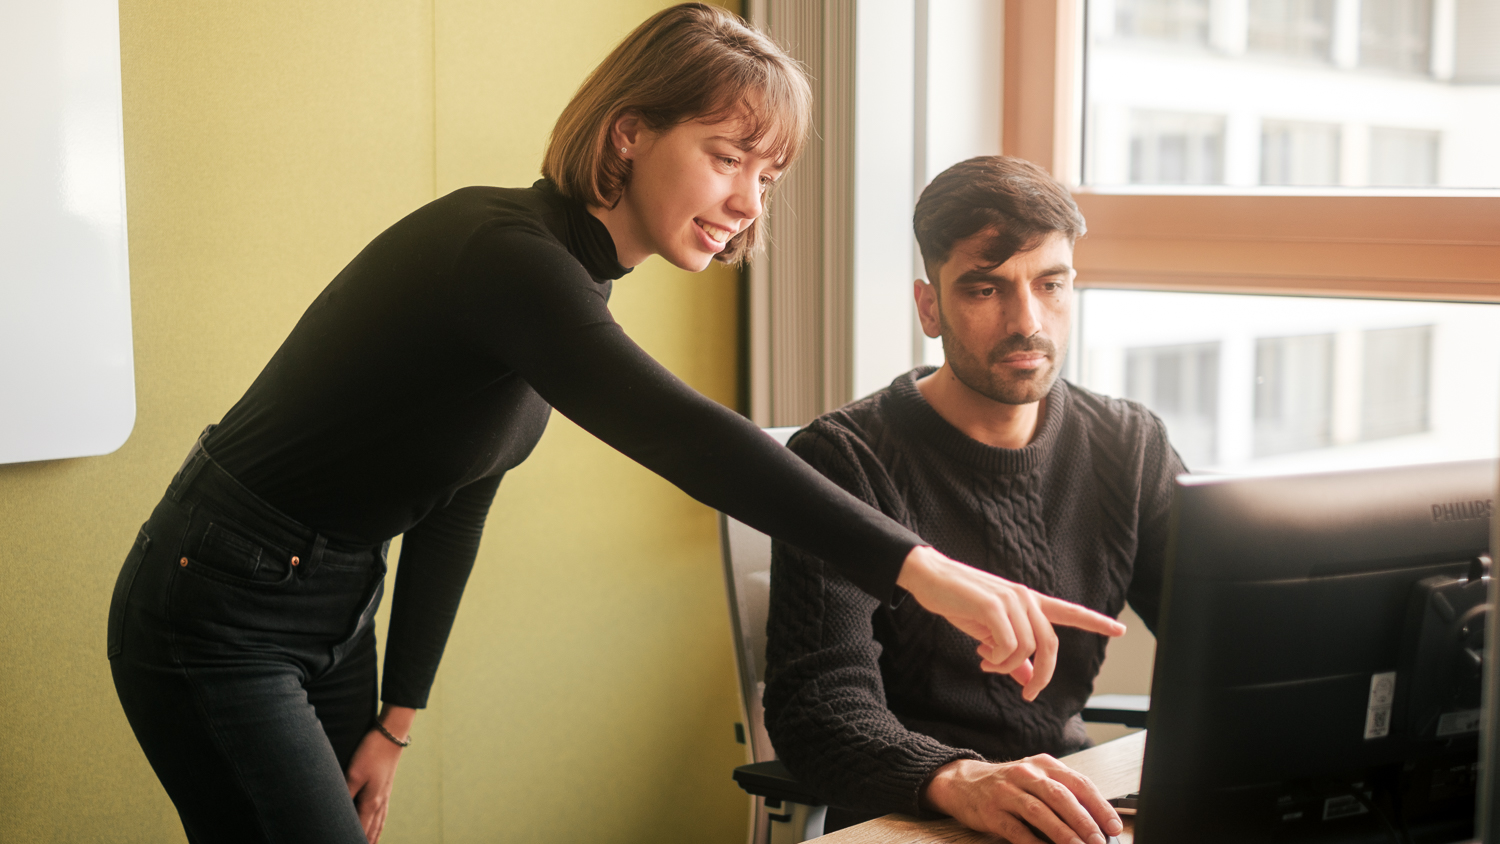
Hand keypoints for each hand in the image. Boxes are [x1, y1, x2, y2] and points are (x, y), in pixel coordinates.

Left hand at [345, 705, 412, 843]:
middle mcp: (380, 802)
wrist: (392, 734)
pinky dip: (380, 824)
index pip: (359, 831)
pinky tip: (379, 823)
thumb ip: (345, 795)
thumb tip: (335, 814)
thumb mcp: (353, 774)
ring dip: (373, 837)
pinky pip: (383, 813)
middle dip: (365, 843)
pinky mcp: (386, 786)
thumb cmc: (371, 752)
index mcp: (371, 802)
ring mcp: (385, 794)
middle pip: (371, 831)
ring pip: (379, 823)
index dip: (351, 840)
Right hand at [896, 547, 1125, 699]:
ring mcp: (1011, 601)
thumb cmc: (959, 602)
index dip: (1095, 621)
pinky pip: (1008, 646)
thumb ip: (1012, 654)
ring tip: (986, 662)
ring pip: (1027, 649)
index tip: (1120, 630)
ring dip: (1006, 666)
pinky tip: (981, 654)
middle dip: (1043, 675)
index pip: (1068, 611)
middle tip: (1029, 694)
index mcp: (1028, 601)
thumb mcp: (989, 631)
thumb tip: (1027, 680)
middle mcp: (1025, 598)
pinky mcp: (993, 606)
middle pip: (1050, 644)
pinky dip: (996, 659)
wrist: (931, 577)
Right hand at [922, 756, 1122, 843]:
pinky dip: (1034, 843)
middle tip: (1099, 841)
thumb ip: (1063, 794)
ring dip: (1063, 834)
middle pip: (1060, 796)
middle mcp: (1026, 774)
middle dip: (1084, 821)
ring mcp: (1007, 792)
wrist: (963, 783)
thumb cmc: (1008, 784)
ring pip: (1040, 812)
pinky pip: (1016, 830)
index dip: (1099, 805)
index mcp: (1044, 765)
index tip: (1114, 826)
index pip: (1078, 783)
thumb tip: (1096, 823)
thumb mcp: (1036, 779)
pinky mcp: (992, 812)